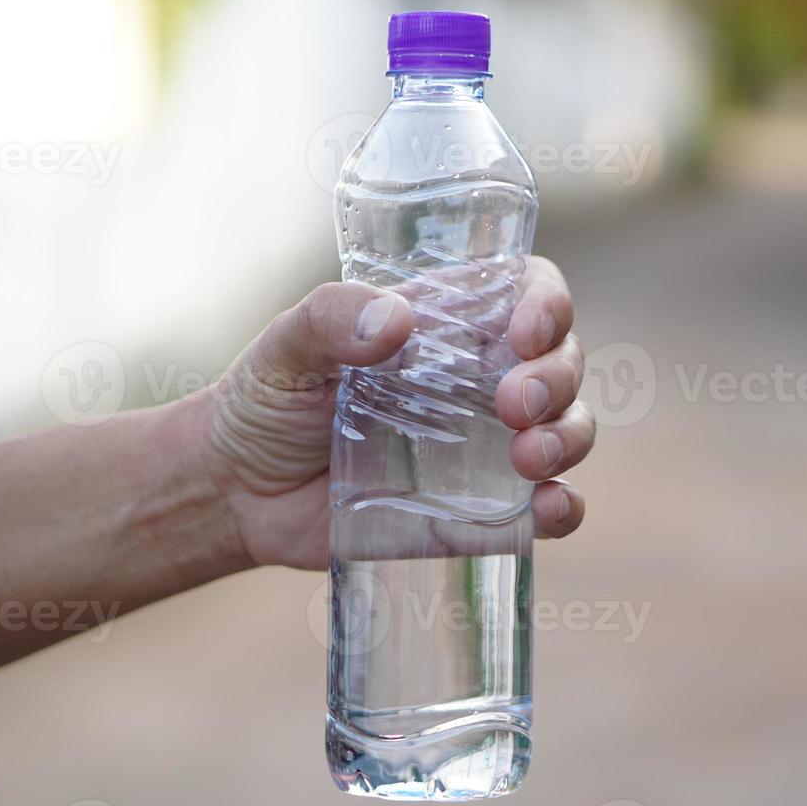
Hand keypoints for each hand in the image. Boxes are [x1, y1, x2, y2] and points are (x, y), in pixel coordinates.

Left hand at [198, 257, 594, 570]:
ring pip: (569, 429)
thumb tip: (397, 321)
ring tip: (527, 459)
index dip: (547, 304)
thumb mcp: (285, 347)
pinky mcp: (480, 513)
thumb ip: (329, 320)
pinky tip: (551, 508)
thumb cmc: (265, 402)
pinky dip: (564, 508)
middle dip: (557, 379)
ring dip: (568, 438)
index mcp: (447, 325)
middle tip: (514, 405)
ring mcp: (486, 449)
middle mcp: (481, 380)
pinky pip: (547, 509)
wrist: (238, 493)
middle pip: (562, 361)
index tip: (524, 332)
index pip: (529, 292)